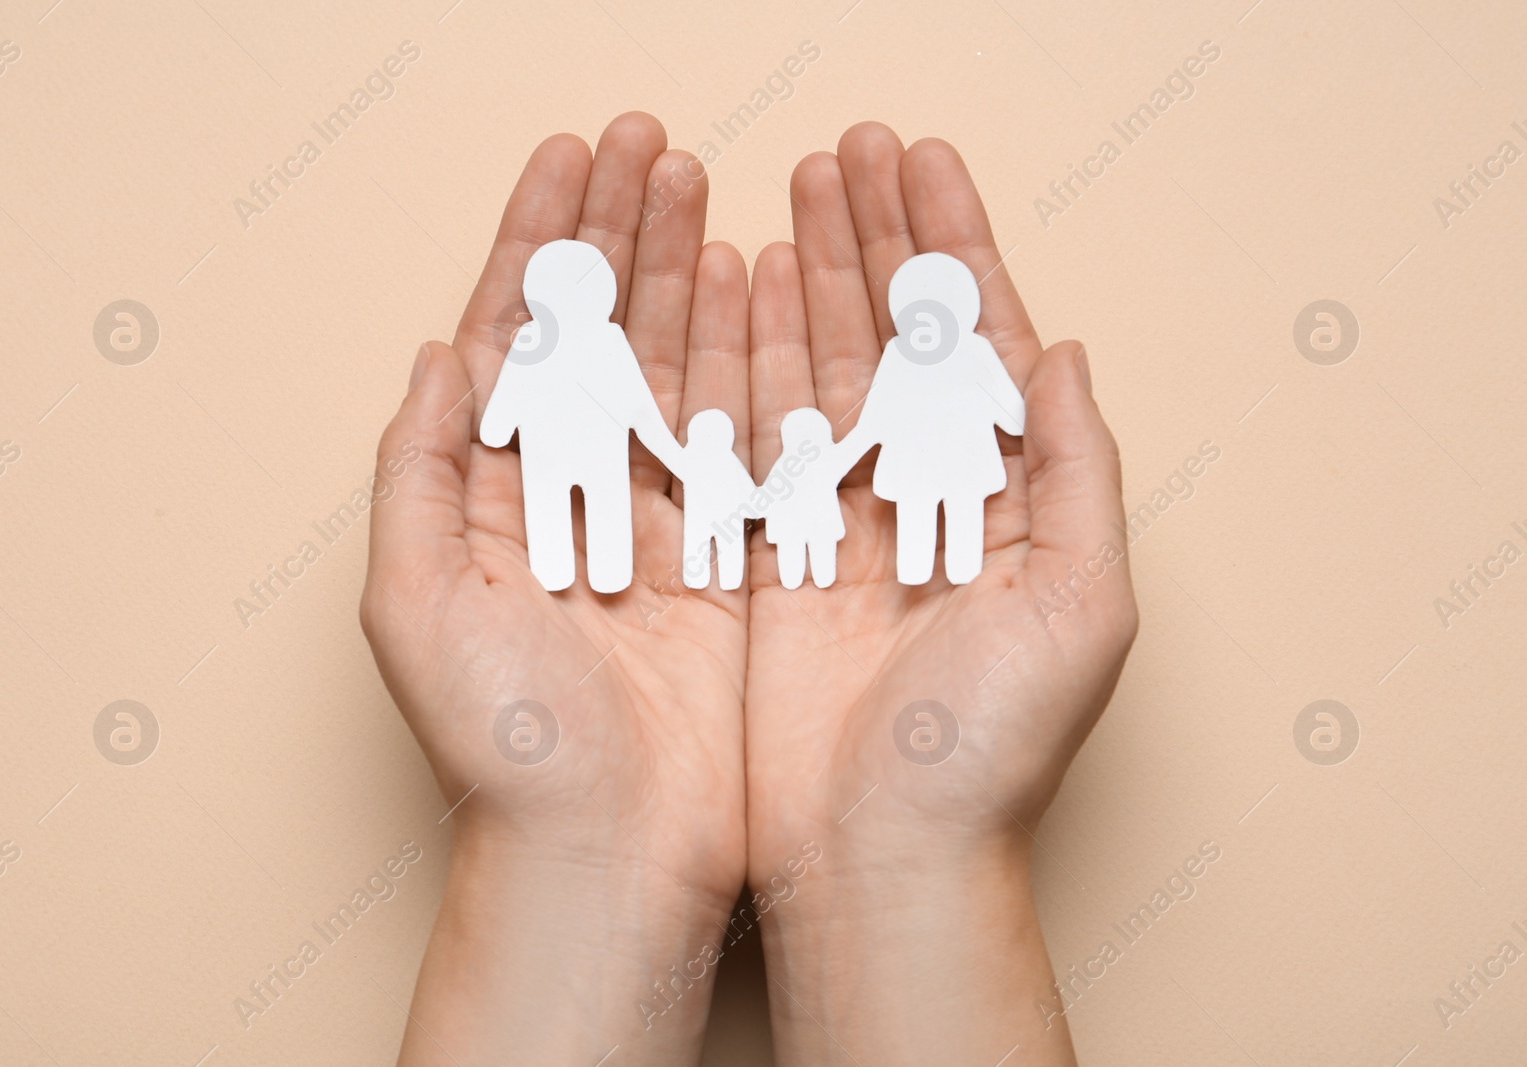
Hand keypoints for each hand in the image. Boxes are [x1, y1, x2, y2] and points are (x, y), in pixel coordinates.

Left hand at [361, 112, 752, 1064]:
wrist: (608, 850)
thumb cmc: (503, 745)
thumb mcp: (418, 603)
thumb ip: (418, 469)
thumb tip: (439, 352)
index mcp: (491, 490)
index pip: (516, 335)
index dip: (540, 241)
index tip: (570, 158)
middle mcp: (573, 490)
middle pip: (598, 330)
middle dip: (619, 232)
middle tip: (651, 145)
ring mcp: (653, 515)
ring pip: (671, 363)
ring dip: (684, 270)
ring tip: (702, 187)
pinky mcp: (725, 551)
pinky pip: (738, 431)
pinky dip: (747, 355)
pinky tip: (755, 285)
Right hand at [743, 123, 1137, 1062]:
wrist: (879, 851)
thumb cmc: (990, 746)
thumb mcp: (1081, 606)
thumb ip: (1079, 470)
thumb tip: (1063, 351)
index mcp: (1007, 493)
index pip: (980, 341)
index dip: (953, 246)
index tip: (921, 165)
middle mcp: (925, 491)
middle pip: (898, 334)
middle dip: (876, 237)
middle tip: (848, 152)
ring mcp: (843, 516)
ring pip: (825, 364)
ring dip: (812, 273)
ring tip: (793, 192)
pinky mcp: (771, 550)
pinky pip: (755, 430)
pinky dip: (748, 355)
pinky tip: (739, 287)